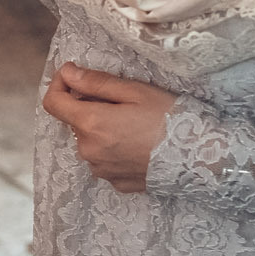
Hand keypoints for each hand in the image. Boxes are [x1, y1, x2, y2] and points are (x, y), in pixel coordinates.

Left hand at [43, 64, 175, 192]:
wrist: (201, 159)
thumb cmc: (170, 120)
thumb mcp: (135, 91)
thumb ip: (95, 82)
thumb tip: (66, 72)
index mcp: (91, 124)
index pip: (53, 103)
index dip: (58, 84)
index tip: (72, 75)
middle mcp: (89, 151)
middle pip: (76, 122)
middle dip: (90, 107)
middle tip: (123, 102)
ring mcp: (101, 170)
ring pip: (91, 142)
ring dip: (103, 130)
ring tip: (135, 125)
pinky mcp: (116, 183)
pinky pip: (106, 161)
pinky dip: (115, 150)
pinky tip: (139, 145)